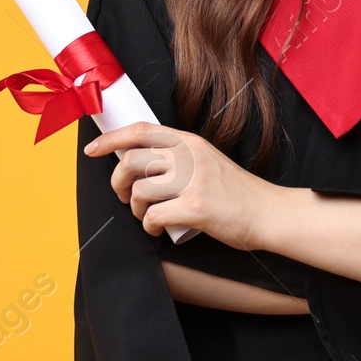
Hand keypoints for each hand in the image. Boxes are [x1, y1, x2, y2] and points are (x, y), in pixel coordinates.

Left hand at [84, 122, 281, 246]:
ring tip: (146, 216)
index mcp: (189, 141)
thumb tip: (138, 162)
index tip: (93, 150)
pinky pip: (153, 216)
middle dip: (118, 182)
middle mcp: (190, 156)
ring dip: (135, 209)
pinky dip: (149, 226)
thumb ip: (178, 157)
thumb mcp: (206, 161)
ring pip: (139, 191)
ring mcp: (193, 180)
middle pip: (131, 161)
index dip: (111, 138)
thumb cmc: (235, 192)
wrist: (267, 212)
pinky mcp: (195, 207)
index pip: (140, 130)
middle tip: (126, 197)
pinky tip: (157, 230)